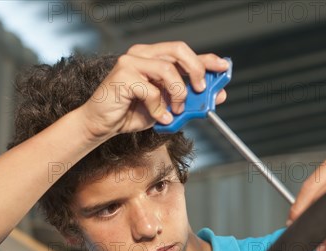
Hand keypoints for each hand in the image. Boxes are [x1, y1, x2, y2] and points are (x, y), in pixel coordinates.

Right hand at [79, 41, 228, 139]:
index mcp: (152, 57)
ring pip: (168, 70)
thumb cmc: (131, 113)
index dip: (206, 59)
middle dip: (196, 70)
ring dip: (177, 94)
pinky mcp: (123, 75)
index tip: (224, 67)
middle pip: (178, 50)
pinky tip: (158, 117)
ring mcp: (131, 62)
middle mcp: (142, 54)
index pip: (183, 52)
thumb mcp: (167, 107)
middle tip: (201, 89)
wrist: (102, 125)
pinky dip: (159, 108)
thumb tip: (217, 96)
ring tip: (174, 110)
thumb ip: (189, 99)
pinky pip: (152, 90)